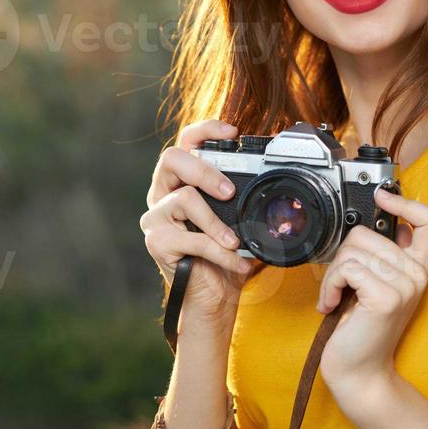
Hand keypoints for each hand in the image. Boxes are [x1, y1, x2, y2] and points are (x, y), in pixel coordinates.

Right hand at [141, 119, 258, 326]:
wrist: (213, 299)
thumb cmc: (224, 256)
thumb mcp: (236, 221)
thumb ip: (240, 198)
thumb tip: (272, 177)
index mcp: (181, 182)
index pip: (185, 142)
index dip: (205, 129)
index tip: (232, 131)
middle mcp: (162, 194)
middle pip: (172, 159)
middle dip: (205, 170)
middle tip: (229, 191)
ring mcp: (155, 217)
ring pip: (184, 198)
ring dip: (215, 222)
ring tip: (234, 241)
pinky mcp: (156, 242)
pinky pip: (192, 238)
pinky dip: (220, 251)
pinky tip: (236, 261)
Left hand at [316, 187, 427, 402]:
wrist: (359, 373)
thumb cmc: (361, 329)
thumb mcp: (376, 285)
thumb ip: (381, 256)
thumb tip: (372, 223)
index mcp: (419, 268)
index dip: (406, 203)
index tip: (382, 197)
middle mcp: (417, 275)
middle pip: (367, 232)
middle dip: (342, 257)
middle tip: (341, 285)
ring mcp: (405, 285)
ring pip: (352, 250)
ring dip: (332, 275)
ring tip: (336, 298)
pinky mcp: (386, 298)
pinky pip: (347, 269)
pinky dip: (330, 286)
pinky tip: (332, 305)